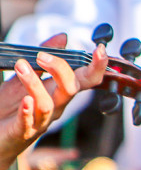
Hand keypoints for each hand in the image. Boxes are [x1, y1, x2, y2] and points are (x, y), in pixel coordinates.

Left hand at [0, 34, 105, 169]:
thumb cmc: (12, 106)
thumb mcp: (26, 75)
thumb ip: (46, 56)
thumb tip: (63, 37)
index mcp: (61, 92)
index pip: (87, 79)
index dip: (98, 66)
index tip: (100, 49)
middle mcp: (57, 106)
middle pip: (71, 88)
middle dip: (60, 69)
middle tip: (41, 55)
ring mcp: (41, 120)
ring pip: (48, 103)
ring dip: (35, 84)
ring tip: (21, 66)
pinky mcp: (23, 132)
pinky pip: (29, 122)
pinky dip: (29, 111)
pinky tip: (26, 100)